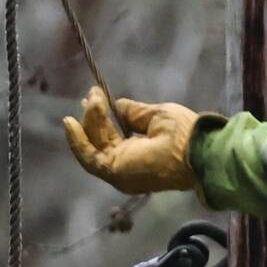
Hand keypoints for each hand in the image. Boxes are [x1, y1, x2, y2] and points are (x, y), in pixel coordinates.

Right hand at [61, 86, 204, 194]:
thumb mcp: (155, 116)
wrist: (195, 149)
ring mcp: (119, 171)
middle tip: (91, 95)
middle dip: (93, 118)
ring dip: (88, 122)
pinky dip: (77, 140)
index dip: (103, 118)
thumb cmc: (183, 133)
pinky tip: (71, 122)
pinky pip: (88, 156)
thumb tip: (115, 103)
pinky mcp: (113, 171)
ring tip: (90, 101)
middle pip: (100, 140)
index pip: (113, 136)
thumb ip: (133, 113)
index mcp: (140, 154)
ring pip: (92, 146)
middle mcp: (127, 164)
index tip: (96, 96)